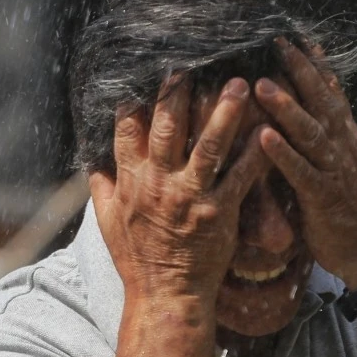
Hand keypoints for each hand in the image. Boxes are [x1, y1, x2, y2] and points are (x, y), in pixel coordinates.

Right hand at [89, 76, 267, 304]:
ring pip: (209, 145)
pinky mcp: (220, 213)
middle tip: (193, 59)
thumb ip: (100, 188)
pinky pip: (240, 177)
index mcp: (131, 181)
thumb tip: (90, 162)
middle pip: (168, 126)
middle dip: (180, 90)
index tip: (147, 69)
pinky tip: (267, 130)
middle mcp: (159, 184)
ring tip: (240, 83)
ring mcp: (191, 197)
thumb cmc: (138, 260)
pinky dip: (254, 153)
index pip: (128, 129)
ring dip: (225, 111)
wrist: (167, 296)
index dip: (137, 96)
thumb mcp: (108, 223)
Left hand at [254, 40, 356, 287]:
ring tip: (263, 84)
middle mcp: (343, 149)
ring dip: (287, 107)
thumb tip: (318, 115)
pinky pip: (302, 171)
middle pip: (322, 102)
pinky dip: (283, 153)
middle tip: (278, 43)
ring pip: (311, 132)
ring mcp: (335, 172)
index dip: (317, 67)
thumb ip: (331, 141)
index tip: (300, 39)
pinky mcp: (324, 197)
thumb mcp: (347, 168)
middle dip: (300, 71)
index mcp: (348, 141)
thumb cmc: (354, 212)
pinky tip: (264, 136)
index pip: (333, 95)